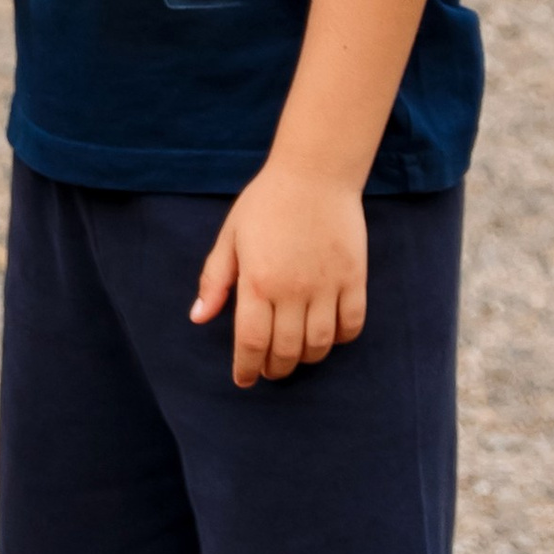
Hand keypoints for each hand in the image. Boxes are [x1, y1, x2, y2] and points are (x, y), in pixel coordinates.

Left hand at [190, 163, 367, 387]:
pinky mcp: (354, 278)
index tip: (244, 380)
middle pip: (285, 351)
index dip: (246, 368)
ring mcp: (326, 285)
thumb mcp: (231, 237)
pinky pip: (351, 324)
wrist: (315, 173)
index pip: (251, 343)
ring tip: (295, 355)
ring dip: (305, 358)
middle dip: (274, 369)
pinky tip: (327, 335)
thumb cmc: (266, 202)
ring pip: (319, 344)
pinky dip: (340, 339)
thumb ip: (216, 280)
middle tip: (268, 370)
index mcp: (257, 281)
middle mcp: (292, 290)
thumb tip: (199, 318)